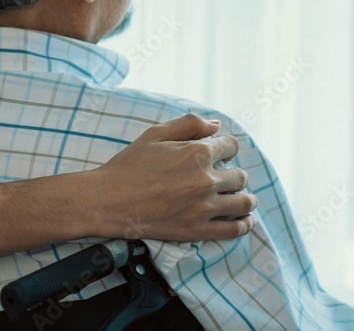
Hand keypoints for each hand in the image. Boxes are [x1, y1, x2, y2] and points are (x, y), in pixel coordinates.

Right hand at [87, 114, 255, 241]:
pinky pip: (234, 229)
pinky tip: (243, 219)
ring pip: (244, 202)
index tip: (220, 153)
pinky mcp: (198, 230)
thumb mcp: (155, 134)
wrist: (109, 201)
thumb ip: (189, 124)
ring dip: (245, 198)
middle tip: (223, 177)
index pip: (231, 146)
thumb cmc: (129, 166)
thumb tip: (216, 126)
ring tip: (239, 198)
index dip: (226, 147)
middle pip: (240, 175)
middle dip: (233, 173)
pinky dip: (243, 224)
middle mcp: (206, 180)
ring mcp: (204, 207)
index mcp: (197, 153)